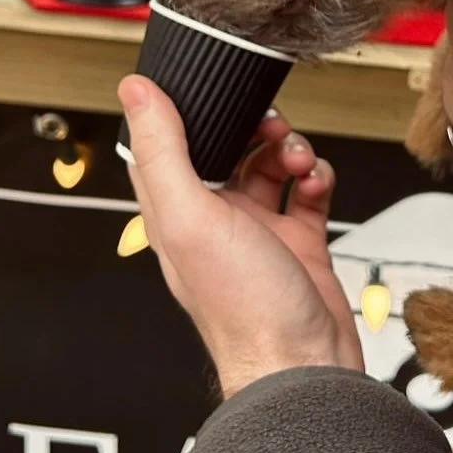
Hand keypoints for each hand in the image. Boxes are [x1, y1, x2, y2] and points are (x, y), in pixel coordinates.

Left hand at [118, 76, 363, 396]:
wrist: (304, 364)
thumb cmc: (244, 310)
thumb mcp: (192, 218)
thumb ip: (164, 152)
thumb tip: (135, 91)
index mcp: (175, 214)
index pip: (165, 146)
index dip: (184, 112)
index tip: (209, 88)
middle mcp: (214, 222)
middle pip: (227, 150)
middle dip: (253, 128)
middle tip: (272, 124)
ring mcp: (258, 233)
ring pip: (270, 167)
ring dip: (290, 150)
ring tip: (300, 160)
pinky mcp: (298, 244)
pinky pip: (306, 194)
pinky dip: (316, 179)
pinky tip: (317, 184)